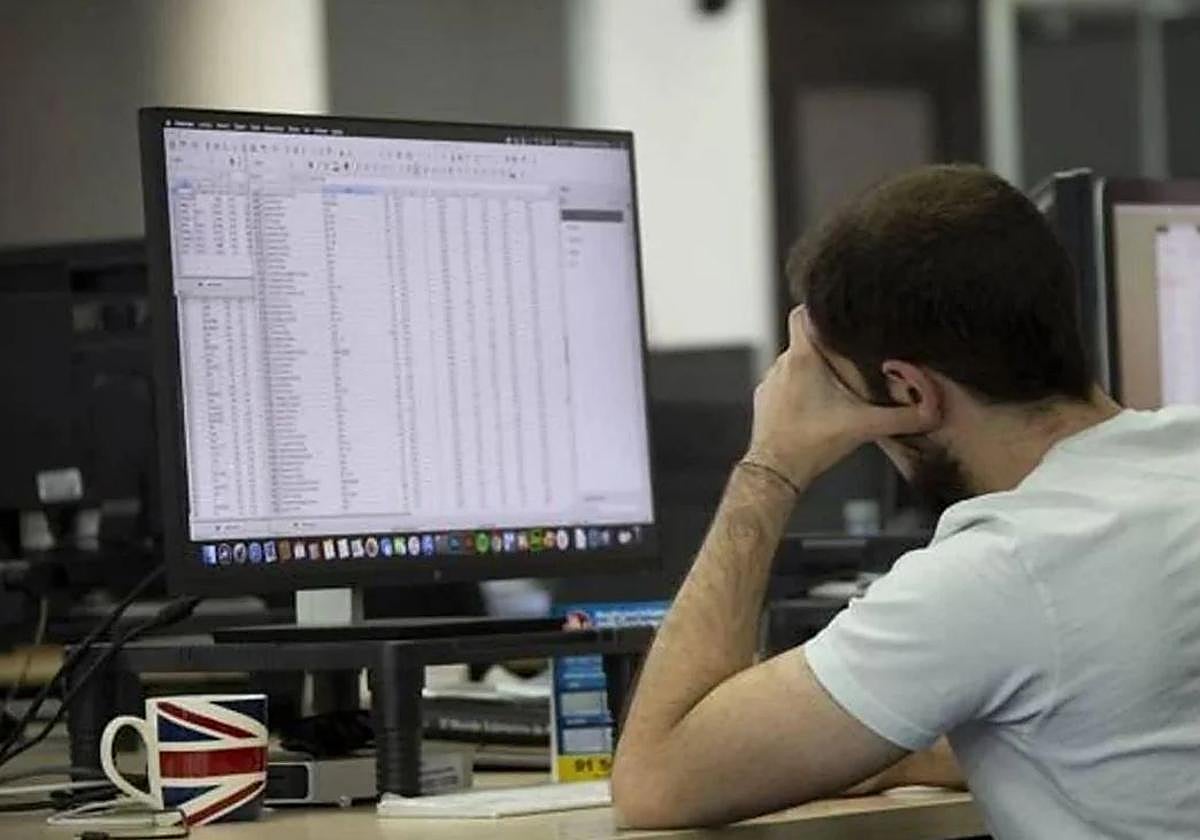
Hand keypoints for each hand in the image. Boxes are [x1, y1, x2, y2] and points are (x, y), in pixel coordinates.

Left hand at [744, 307, 934, 484]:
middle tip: (851, 360)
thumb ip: (901, 417)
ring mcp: (771, 383)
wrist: (776, 472)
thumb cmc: (809, 445)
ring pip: (795, 363)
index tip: (837, 315)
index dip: (819, 310)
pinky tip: (817, 405)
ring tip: (836, 386)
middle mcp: (781, 365)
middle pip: (806, 341)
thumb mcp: (863, 427)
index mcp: (802, 359)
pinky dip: (799, 389)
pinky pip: (784, 384)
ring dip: (814, 371)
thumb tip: (931, 411)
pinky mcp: (765, 400)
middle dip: (828, 348)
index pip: (802, 314)